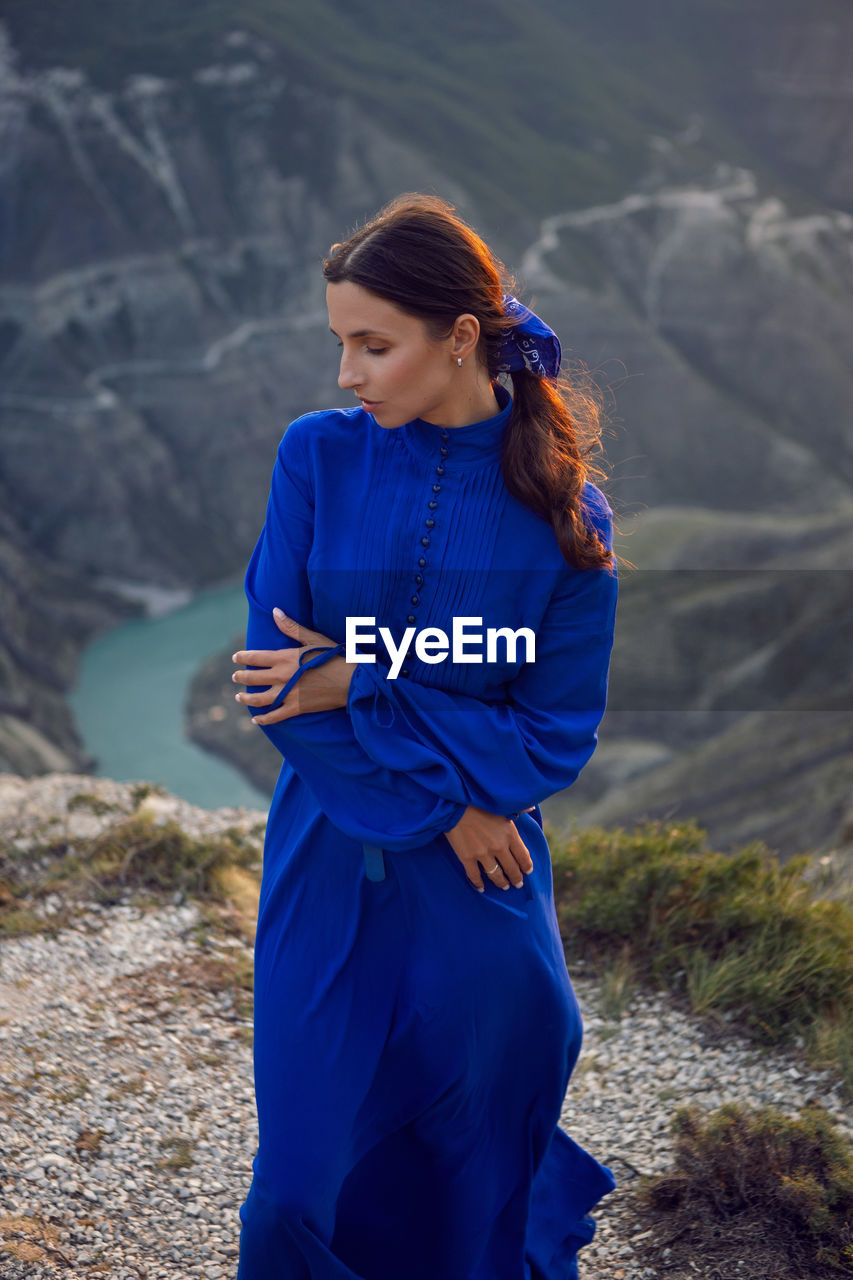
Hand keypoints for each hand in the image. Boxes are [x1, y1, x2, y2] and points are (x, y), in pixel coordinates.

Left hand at [232, 608, 356, 724]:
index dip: (243, 657)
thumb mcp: (313, 639)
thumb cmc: (335, 657)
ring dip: (246, 698)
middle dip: (241, 677)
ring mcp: (288, 694)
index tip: (235, 658)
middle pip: (253, 678)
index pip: (255, 657)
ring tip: (239, 696)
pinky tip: (256, 719)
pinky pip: (275, 716)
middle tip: (235, 677)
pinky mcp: (296, 708)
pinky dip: (264, 719)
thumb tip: (275, 611)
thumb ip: (291, 627)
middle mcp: (282, 676)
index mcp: (285, 658)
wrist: (351, 681)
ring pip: (259, 699)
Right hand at [443, 804, 535, 891]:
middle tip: (517, 884)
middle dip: (516, 878)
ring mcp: (483, 854)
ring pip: (496, 875)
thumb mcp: (502, 805)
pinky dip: (478, 884)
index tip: (527, 871)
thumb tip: (532, 806)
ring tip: (503, 886)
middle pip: (512, 869)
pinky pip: (475, 876)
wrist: (455, 804)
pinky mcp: (467, 858)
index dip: (526, 866)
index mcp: (510, 834)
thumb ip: (519, 808)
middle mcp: (499, 847)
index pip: (523, 856)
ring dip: (501, 883)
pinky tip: (481, 888)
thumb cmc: (479, 802)